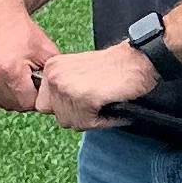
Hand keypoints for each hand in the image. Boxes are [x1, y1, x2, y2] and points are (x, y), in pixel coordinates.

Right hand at [0, 1, 50, 112]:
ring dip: (8, 95)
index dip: (36, 95)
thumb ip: (52, 79)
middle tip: (26, 78)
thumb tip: (55, 99)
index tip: (37, 82)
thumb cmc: (24, 32)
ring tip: (13, 75)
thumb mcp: (47, 52)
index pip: (28, 104)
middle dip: (23, 96)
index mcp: (10, 71)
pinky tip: (0, 74)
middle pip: (13, 105)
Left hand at [41, 39, 156, 130]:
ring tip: (105, 101)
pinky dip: (103, 120)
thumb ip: (62, 88)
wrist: (138, 59)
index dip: (64, 108)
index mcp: (51, 67)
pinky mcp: (82, 98)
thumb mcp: (77, 72)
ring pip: (71, 122)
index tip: (82, 101)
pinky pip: (87, 123)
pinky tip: (111, 105)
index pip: (43, 104)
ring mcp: (66, 86)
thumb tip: (58, 112)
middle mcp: (53, 75)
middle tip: (97, 102)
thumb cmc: (114, 67)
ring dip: (91, 118)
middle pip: (57, 116)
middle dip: (78, 115)